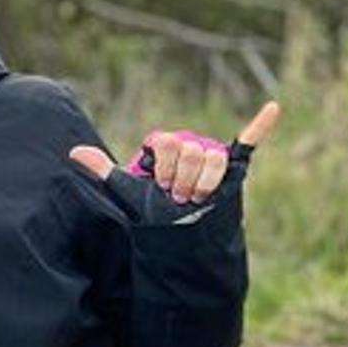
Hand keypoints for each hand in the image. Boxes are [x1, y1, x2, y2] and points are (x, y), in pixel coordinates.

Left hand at [69, 101, 280, 208]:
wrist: (181, 240)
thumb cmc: (156, 216)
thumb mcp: (128, 192)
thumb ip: (106, 170)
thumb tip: (74, 153)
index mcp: (169, 147)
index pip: (168, 142)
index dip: (164, 170)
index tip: (162, 189)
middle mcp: (193, 149)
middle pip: (191, 151)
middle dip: (183, 181)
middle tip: (180, 199)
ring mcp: (214, 159)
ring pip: (213, 158)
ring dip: (204, 184)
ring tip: (198, 200)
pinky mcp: (235, 169)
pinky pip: (250, 140)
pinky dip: (262, 125)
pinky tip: (273, 106)